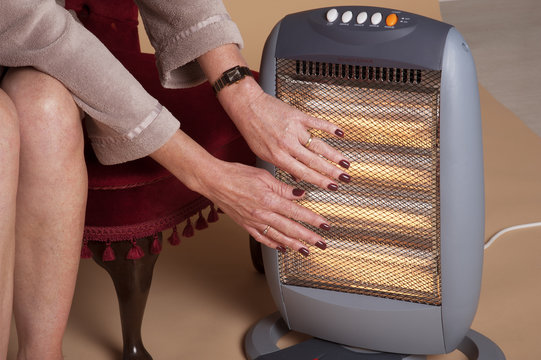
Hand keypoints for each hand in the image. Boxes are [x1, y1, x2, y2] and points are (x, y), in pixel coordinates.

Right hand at [150, 131, 328, 254]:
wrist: (214, 181)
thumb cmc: (236, 174)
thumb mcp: (264, 175)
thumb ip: (283, 187)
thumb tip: (300, 194)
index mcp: (269, 199)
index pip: (296, 212)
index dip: (312, 220)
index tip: (324, 225)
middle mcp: (262, 214)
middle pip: (290, 229)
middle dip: (308, 238)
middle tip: (321, 244)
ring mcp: (254, 221)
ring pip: (278, 237)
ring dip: (294, 245)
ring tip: (306, 251)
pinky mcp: (246, 225)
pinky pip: (262, 238)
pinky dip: (274, 244)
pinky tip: (282, 248)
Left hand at [219, 78, 350, 190]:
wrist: (247, 106)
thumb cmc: (252, 130)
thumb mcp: (263, 153)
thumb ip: (281, 166)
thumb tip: (298, 179)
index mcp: (278, 156)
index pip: (303, 173)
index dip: (319, 181)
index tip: (331, 187)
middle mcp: (287, 144)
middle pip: (315, 162)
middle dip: (332, 172)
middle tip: (344, 179)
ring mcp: (294, 129)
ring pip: (319, 145)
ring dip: (334, 155)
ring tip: (346, 163)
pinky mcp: (298, 116)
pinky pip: (317, 123)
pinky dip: (330, 128)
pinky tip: (341, 134)